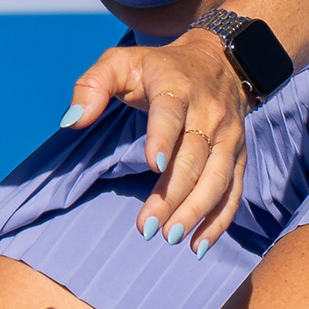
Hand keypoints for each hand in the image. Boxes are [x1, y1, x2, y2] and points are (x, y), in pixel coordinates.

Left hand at [56, 29, 253, 253]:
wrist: (219, 62)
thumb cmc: (158, 68)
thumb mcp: (120, 62)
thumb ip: (92, 85)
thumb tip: (71, 120)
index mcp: (176, 87)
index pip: (171, 114)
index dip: (163, 138)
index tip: (154, 166)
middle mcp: (209, 113)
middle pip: (193, 157)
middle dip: (172, 195)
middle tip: (149, 228)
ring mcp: (228, 137)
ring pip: (217, 178)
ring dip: (196, 212)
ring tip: (170, 238)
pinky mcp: (238, 156)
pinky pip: (233, 191)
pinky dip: (219, 221)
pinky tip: (198, 245)